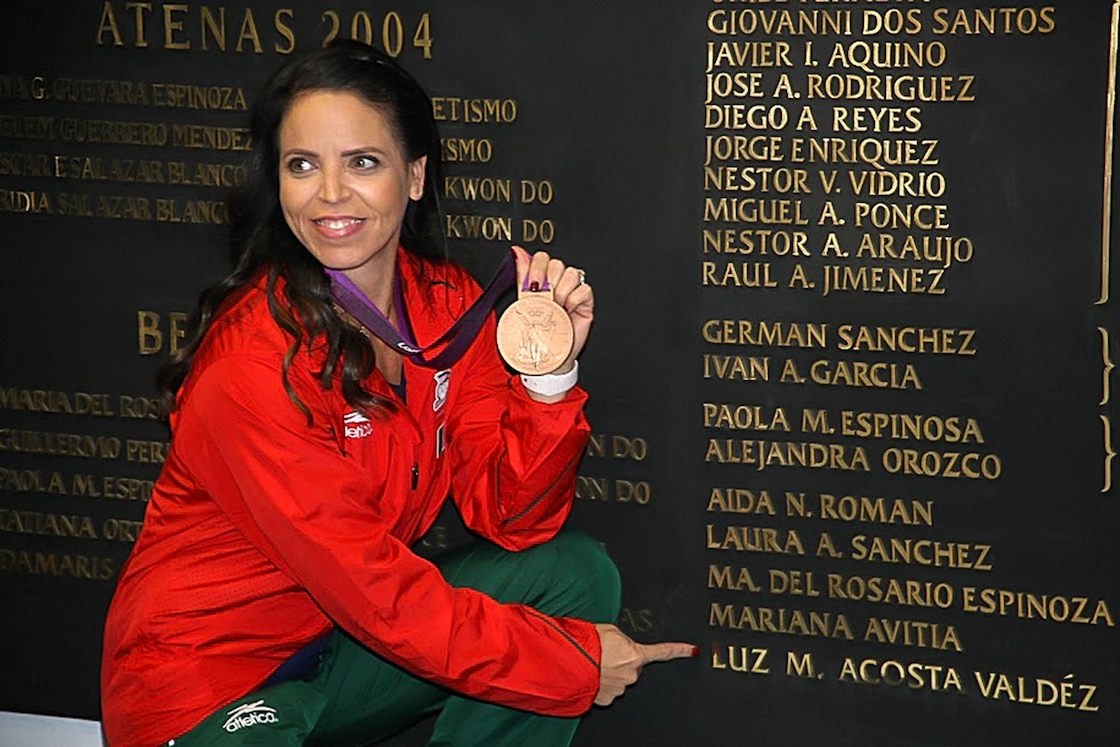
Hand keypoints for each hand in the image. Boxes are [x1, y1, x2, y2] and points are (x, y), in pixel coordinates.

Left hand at [511, 245, 592, 373]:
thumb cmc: (538, 332)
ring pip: (571, 273)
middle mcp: (558, 283)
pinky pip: (584, 288)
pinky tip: (567, 310)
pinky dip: (574, 299)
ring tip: (556, 307)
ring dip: (561, 291)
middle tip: (543, 298)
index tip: (531, 284)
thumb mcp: (524, 302)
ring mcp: (573, 291)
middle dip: (548, 281)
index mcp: (542, 279)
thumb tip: (517, 251)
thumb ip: (522, 275)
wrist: (550, 354)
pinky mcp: (586, 301)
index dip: (536, 267)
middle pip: (557, 263)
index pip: (542, 258)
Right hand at [593, 624, 696, 706]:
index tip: (692, 651)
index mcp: (636, 655)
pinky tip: (592, 674)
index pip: (663, 651)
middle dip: (623, 661)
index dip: (679, 650)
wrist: (568, 662)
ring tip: (595, 663)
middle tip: (606, 653)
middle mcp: (631, 674)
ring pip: (620, 679)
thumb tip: (625, 646)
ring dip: (610, 672)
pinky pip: (607, 689)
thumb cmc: (587, 644)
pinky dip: (601, 682)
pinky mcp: (606, 699)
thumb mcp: (610, 630)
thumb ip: (624, 639)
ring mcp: (619, 689)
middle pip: (633, 666)